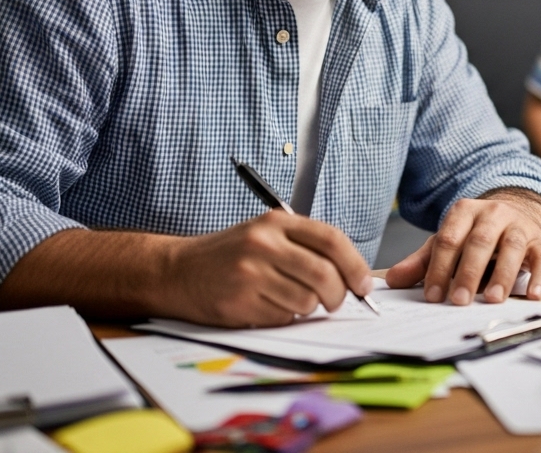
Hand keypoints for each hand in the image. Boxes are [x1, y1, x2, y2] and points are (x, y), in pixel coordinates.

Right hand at [163, 211, 373, 326]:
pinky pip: (283, 317)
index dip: (355, 264)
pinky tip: (266, 305)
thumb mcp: (265, 233)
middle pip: (324, 274)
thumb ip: (305, 246)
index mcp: (276, 222)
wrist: (177, 271)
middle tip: (335, 302)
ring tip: (289, 299)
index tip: (363, 284)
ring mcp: (250, 273)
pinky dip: (284, 316)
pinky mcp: (240, 302)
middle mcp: (264, 244)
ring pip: (307, 300)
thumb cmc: (229, 254)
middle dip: (338, 294)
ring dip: (308, 307)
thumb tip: (352, 275)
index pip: (331, 240)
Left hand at [385, 192, 540, 304]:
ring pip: (513, 247)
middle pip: (480, 242)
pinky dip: (540, 278)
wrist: (514, 214)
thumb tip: (393, 280)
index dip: (438, 268)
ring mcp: (519, 226)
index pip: (448, 239)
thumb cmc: (475, 234)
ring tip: (492, 299)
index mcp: (465, 211)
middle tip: (459, 301)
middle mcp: (494, 213)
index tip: (433, 296)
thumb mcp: (448, 242)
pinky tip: (534, 296)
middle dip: (468, 272)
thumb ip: (422, 261)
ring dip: (503, 275)